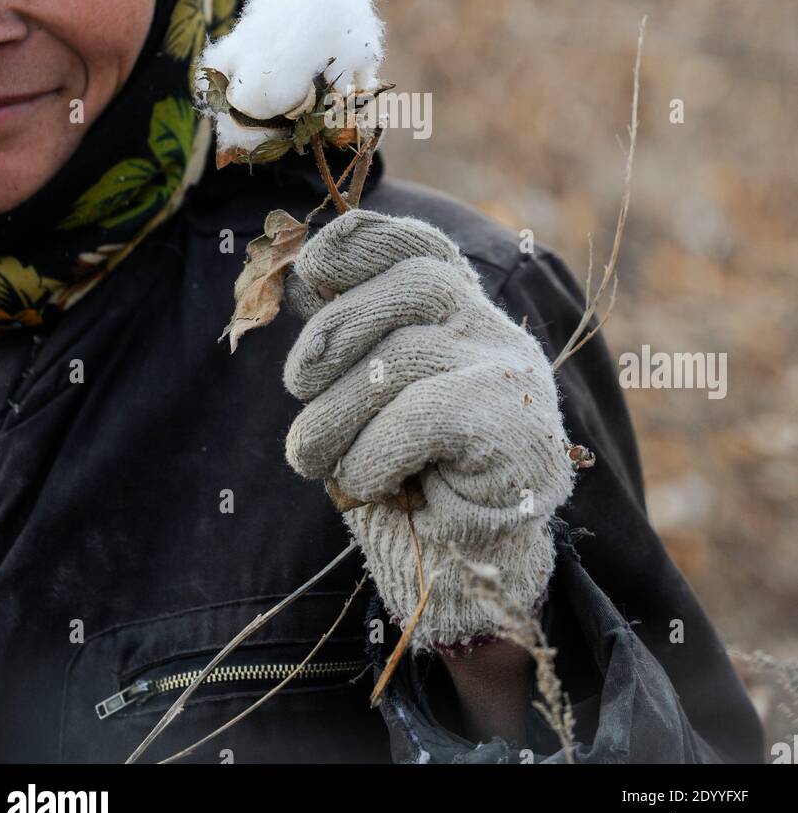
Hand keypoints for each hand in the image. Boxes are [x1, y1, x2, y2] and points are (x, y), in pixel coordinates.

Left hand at [283, 209, 575, 650]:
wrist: (462, 571)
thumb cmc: (403, 478)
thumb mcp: (363, 399)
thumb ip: (345, 342)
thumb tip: (301, 281)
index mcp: (457, 316)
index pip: (424, 249)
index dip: (371, 241)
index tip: (314, 262)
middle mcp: (493, 332)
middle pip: (415, 285)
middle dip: (338, 328)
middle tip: (297, 384)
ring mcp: (511, 376)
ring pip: (407, 358)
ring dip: (337, 415)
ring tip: (311, 456)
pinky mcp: (516, 427)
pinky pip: (421, 416)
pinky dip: (375, 453)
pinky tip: (370, 482)